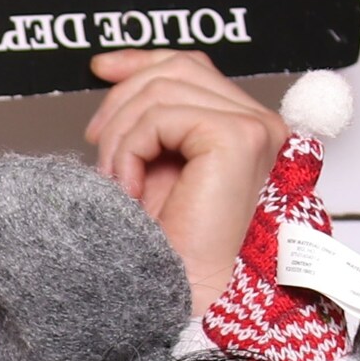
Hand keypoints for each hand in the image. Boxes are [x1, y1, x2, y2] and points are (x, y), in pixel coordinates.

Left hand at [85, 49, 289, 312]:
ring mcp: (254, 129)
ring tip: (118, 182)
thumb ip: (146, 120)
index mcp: (242, 128)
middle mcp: (259, 124)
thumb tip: (111, 69)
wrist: (182, 299)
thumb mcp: (150, 168)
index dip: (141, 61)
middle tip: (100, 156)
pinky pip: (162, 115)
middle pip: (174, 69)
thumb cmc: (167, 251)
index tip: (100, 68)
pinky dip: (132, 149)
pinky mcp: (238, 139)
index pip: (191, 66)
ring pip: (163, 88)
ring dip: (122, 135)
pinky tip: (131, 189)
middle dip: (121, 105)